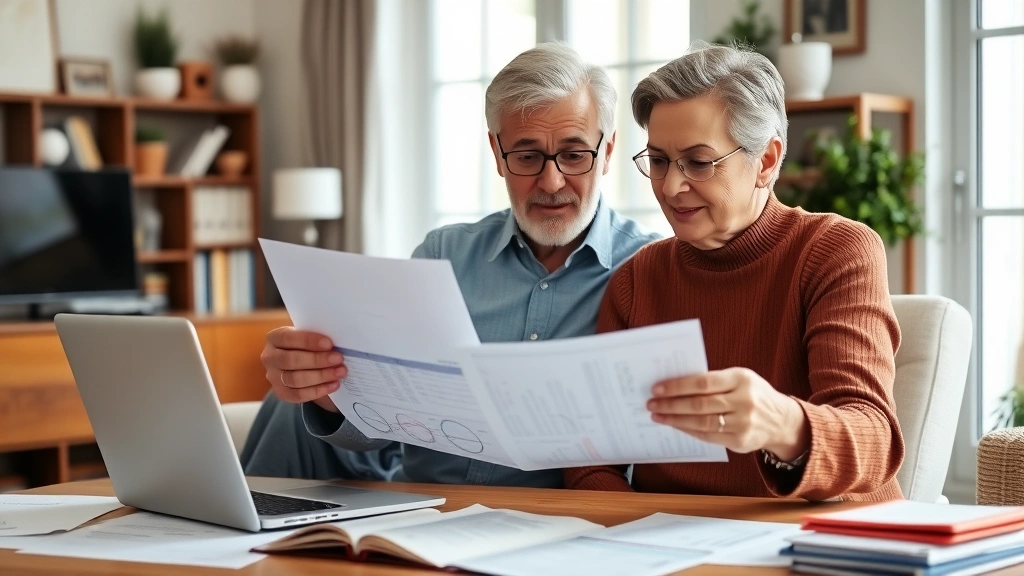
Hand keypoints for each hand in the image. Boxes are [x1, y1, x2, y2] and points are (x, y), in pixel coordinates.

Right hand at [261, 327, 347, 411]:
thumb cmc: (307, 345)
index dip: (309, 341)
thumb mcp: (307, 336)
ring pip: (296, 379)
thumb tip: (338, 340)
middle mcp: (269, 357)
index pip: (288, 338)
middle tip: (338, 359)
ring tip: (340, 372)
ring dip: (321, 376)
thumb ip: (316, 336)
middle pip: (291, 360)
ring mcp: (273, 377)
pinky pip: (299, 395)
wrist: (301, 364)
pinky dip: (318, 390)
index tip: (329, 344)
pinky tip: (334, 384)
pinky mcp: (281, 393)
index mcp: (274, 338)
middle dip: (318, 360)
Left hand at [646, 367, 808, 459]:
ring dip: (675, 419)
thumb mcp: (740, 379)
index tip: (657, 388)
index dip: (678, 386)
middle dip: (671, 404)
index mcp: (742, 378)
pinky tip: (675, 425)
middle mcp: (744, 401)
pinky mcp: (740, 441)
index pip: (703, 382)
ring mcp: (743, 423)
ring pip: (702, 422)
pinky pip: (708, 436)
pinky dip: (688, 430)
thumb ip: (713, 381)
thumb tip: (674, 385)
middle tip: (652, 403)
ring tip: (658, 415)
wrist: (782, 420)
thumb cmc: (752, 394)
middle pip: (700, 403)